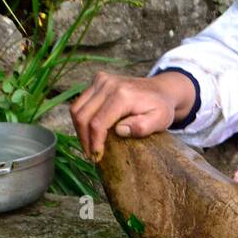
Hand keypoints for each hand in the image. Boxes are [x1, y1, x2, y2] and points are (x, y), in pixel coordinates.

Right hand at [69, 71, 194, 161]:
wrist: (160, 89)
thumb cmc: (160, 107)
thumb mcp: (160, 121)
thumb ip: (142, 127)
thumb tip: (119, 130)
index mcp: (122, 95)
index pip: (98, 123)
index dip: (94, 143)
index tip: (97, 157)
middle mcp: (108, 84)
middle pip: (82, 116)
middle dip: (84, 139)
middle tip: (91, 156)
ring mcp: (101, 80)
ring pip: (76, 109)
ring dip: (79, 130)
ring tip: (89, 145)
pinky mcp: (98, 80)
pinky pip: (80, 102)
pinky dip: (82, 119)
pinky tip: (90, 132)